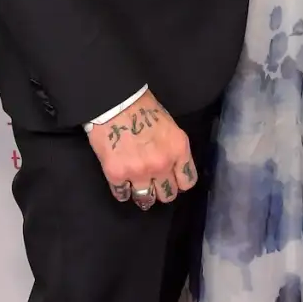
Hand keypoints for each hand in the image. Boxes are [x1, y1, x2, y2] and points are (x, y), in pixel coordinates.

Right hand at [87, 90, 196, 207]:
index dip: (179, 181)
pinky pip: (122, 194)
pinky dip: (122, 191)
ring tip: (138, 188)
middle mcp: (162, 165)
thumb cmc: (143, 107)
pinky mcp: (117, 174)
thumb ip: (173, 149)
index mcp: (178, 150)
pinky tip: (121, 184)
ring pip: (146, 199)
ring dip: (143, 195)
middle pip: (168, 194)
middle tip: (154, 185)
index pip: (187, 181)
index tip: (173, 179)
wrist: (115, 102)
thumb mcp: (170, 127)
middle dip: (162, 190)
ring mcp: (139, 172)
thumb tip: (172, 165)